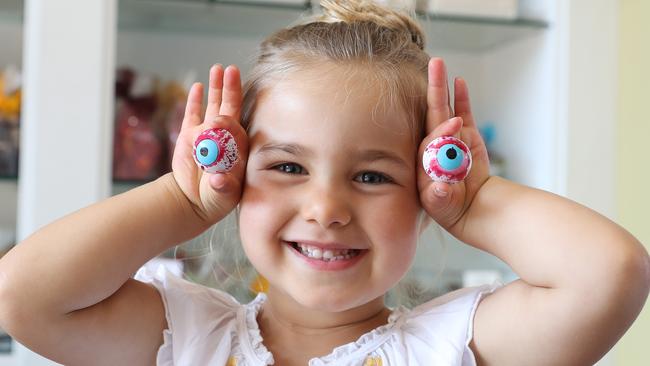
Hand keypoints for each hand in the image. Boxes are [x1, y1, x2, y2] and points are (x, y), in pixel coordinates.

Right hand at [171, 64, 248, 223]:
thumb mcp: (221, 195)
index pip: (236, 128)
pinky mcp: (190, 135)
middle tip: (231, 70)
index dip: (229, 121)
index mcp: (238, 149)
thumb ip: (222, 187)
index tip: (219, 120)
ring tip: (217, 69)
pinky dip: (195, 101)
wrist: (192, 201)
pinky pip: (193, 114)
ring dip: (216, 88)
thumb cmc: (214, 199)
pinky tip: (198, 87)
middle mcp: (224, 137)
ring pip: (212, 106)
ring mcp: (206, 134)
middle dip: (231, 89)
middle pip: (230, 108)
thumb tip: (218, 180)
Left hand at [417, 58, 489, 237]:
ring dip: (442, 87)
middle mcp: (435, 145)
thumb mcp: (443, 205)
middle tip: (434, 65)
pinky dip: (461, 98)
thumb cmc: (451, 208)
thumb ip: (439, 197)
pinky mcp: (467, 135)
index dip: (442, 132)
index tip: (455, 126)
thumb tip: (439, 189)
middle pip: (432, 113)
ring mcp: (451, 137)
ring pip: (445, 108)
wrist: (471, 208)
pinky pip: (463, 113)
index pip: (431, 141)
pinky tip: (458, 80)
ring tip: (439, 64)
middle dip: (434, 90)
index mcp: (425, 160)